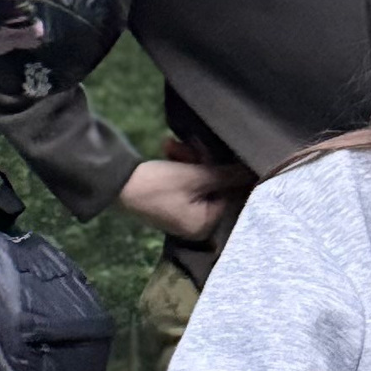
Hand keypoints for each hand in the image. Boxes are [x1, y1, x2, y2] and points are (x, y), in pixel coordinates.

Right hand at [118, 149, 241, 244]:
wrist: (116, 184)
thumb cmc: (159, 185)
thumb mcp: (196, 176)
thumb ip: (227, 175)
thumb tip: (254, 172)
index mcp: (204, 225)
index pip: (228, 194)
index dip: (223, 170)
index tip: (214, 150)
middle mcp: (195, 225)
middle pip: (212, 187)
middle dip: (201, 162)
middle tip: (191, 144)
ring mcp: (181, 215)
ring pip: (197, 181)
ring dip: (188, 160)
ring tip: (171, 144)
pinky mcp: (169, 204)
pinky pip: (183, 184)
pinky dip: (179, 167)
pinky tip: (168, 149)